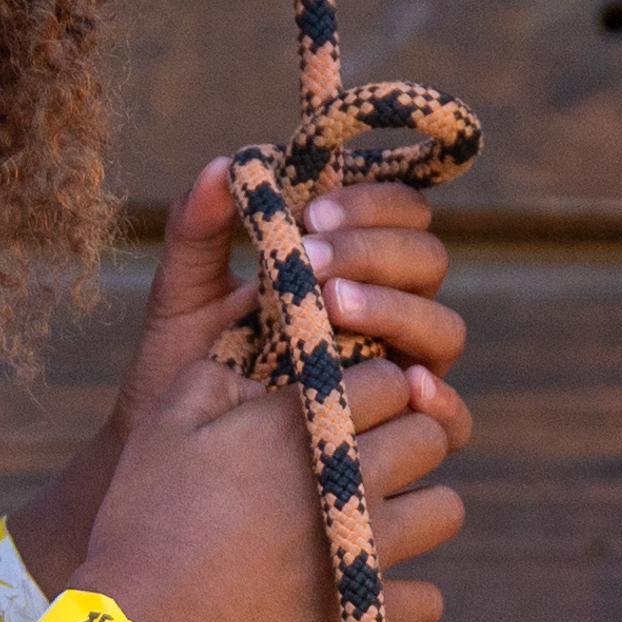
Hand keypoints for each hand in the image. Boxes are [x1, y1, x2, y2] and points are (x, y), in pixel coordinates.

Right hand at [73, 158, 473, 621]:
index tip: (334, 380)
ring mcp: (370, 555)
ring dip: (414, 499)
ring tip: (364, 498)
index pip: (394, 368)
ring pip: (446, 507)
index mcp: (316, 417)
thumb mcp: (174, 390)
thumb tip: (235, 169)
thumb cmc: (149, 502)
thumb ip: (211, 284)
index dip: (368, 368)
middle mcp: (358, 479)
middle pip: (434, 428)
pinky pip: (427, 596)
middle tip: (349, 435)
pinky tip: (357, 576)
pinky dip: (400, 589)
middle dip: (400, 423)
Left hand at [122, 152, 466, 405]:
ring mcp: (399, 370)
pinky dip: (444, 401)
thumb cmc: (182, 366)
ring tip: (331, 306)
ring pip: (443, 327)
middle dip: (373, 251)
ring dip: (395, 308)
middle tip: (311, 259)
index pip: (396, 212)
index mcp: (350, 265)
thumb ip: (199, 228)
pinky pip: (451, 420)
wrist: (170, 456)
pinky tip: (410, 388)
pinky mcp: (399, 432)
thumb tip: (225, 165)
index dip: (368, 202)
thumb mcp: (183, 292)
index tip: (307, 214)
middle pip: (426, 260)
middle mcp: (388, 311)